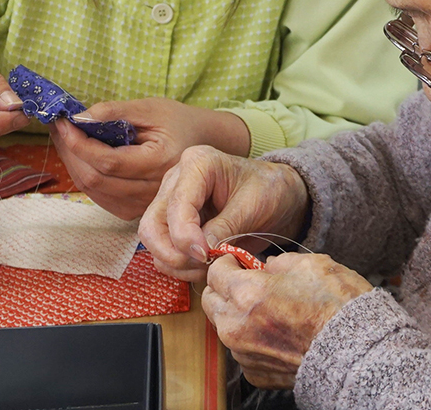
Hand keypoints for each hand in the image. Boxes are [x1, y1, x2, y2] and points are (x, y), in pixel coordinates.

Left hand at [50, 98, 250, 219]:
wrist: (202, 144)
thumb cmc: (178, 122)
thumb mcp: (150, 108)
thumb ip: (115, 112)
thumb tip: (79, 117)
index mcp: (160, 163)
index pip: (108, 162)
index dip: (79, 143)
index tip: (64, 122)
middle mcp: (152, 190)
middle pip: (95, 180)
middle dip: (70, 152)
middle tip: (60, 127)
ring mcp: (143, 204)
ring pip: (93, 191)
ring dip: (73, 164)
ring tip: (68, 138)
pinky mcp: (134, 210)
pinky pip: (99, 197)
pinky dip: (85, 176)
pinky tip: (82, 156)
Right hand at [138, 145, 308, 282]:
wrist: (278, 194)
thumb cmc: (269, 190)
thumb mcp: (254, 205)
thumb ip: (226, 226)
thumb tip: (201, 252)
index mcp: (198, 163)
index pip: (176, 204)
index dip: (185, 236)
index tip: (205, 256)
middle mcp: (176, 180)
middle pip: (152, 225)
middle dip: (173, 253)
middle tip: (204, 265)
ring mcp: (171, 202)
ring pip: (153, 242)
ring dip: (177, 264)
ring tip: (210, 266)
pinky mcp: (174, 223)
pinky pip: (163, 251)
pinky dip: (180, 266)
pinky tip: (205, 266)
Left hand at [203, 252, 372, 388]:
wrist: (356, 353)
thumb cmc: (337, 308)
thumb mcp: (310, 264)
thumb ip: (278, 261)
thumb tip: (266, 266)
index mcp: (247, 294)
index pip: (215, 272)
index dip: (228, 262)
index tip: (239, 262)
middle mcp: (237, 326)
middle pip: (210, 300)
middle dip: (224, 288)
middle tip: (249, 282)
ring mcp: (244, 353)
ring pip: (224, 325)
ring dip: (237, 314)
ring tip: (269, 309)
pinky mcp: (254, 372)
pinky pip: (241, 348)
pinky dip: (252, 338)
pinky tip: (277, 331)